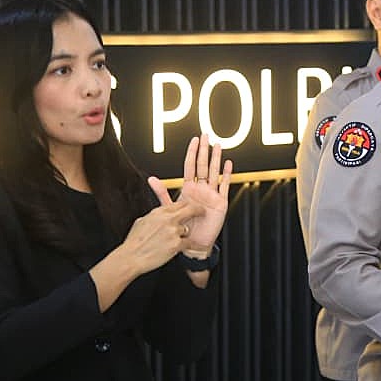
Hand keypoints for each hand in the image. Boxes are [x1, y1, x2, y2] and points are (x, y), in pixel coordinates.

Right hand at [120, 201, 203, 275]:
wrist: (131, 257)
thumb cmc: (134, 242)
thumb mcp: (142, 221)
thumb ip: (154, 216)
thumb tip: (160, 215)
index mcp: (158, 212)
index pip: (179, 203)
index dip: (187, 205)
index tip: (191, 207)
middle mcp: (167, 219)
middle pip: (190, 209)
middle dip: (198, 210)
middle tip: (202, 212)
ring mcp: (173, 231)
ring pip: (187, 229)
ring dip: (183, 235)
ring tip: (172, 242)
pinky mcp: (176, 244)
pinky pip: (189, 243)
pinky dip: (189, 246)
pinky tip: (189, 248)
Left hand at [148, 133, 231, 248]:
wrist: (193, 244)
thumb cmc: (182, 229)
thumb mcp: (169, 209)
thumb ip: (162, 193)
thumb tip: (151, 179)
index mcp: (189, 189)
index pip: (191, 166)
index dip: (192, 153)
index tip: (194, 140)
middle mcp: (201, 189)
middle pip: (203, 165)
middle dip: (204, 150)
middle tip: (205, 136)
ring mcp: (212, 195)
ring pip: (215, 172)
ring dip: (216, 158)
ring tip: (218, 146)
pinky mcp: (221, 202)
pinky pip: (225, 186)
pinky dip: (227, 174)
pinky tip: (228, 164)